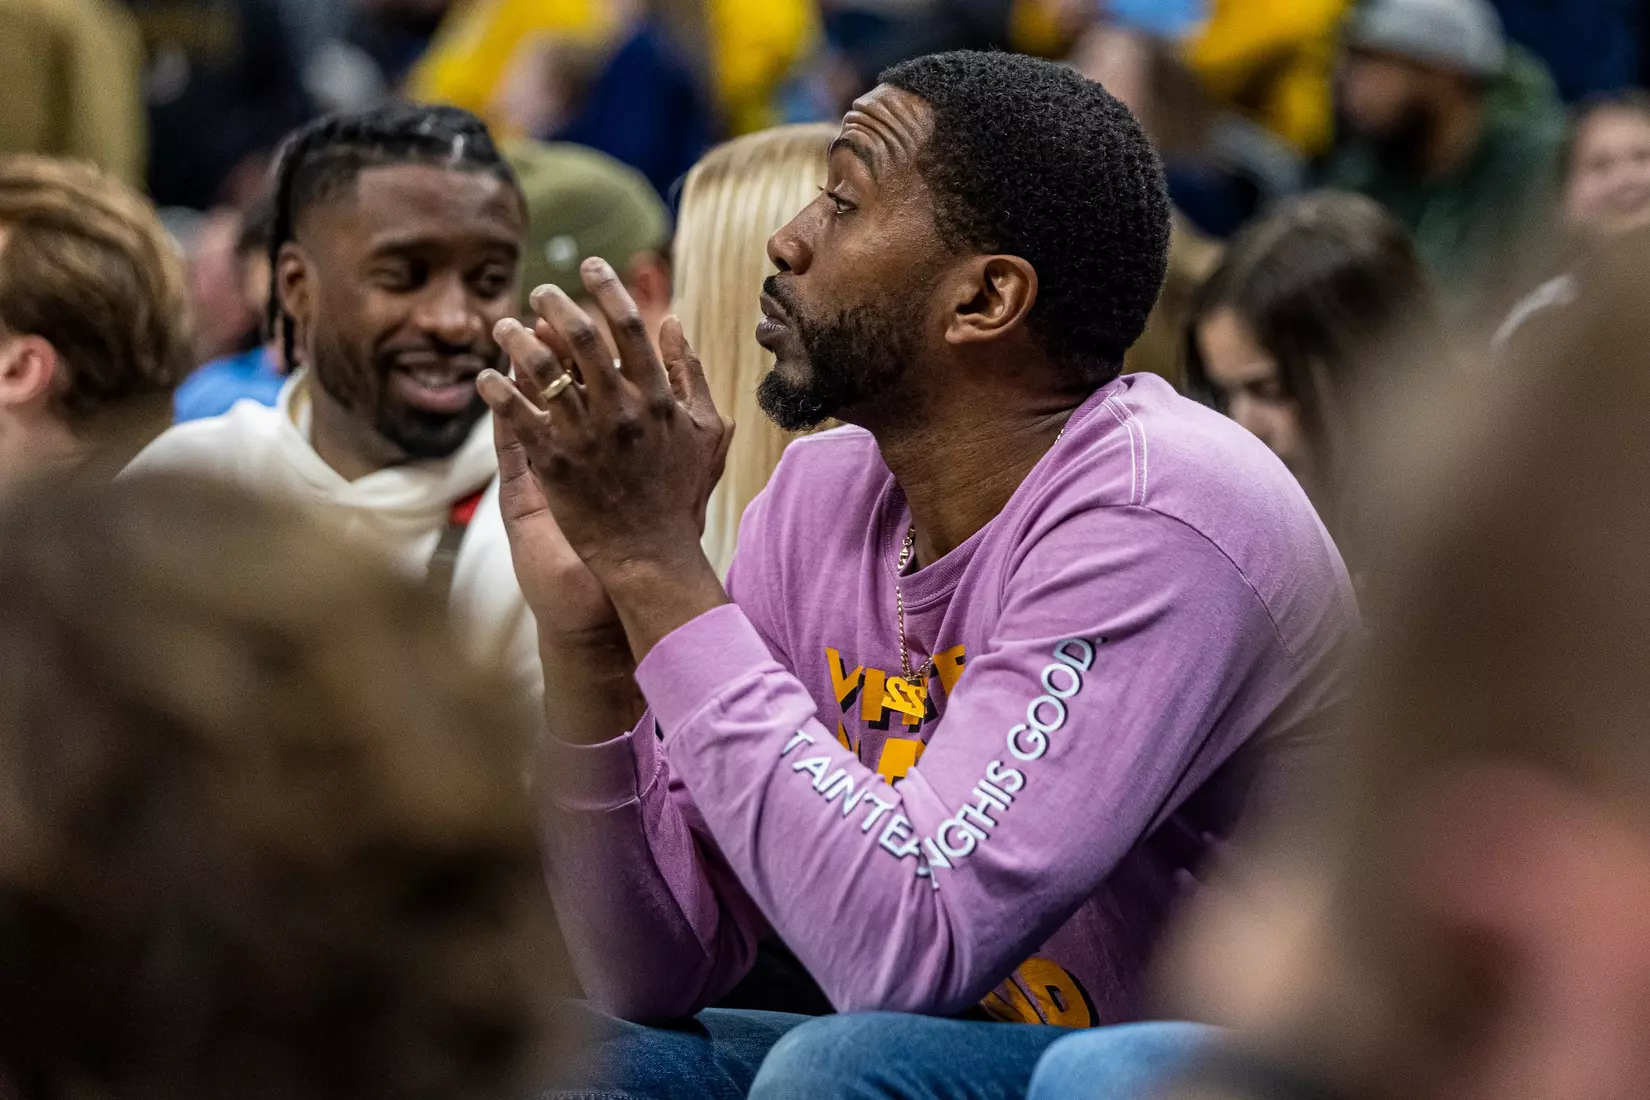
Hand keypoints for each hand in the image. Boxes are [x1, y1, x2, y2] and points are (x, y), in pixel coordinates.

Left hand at [479, 259, 732, 594]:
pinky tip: (486, 377)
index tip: (590, 264)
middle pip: (582, 340)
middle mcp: (621, 411)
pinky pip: (518, 418)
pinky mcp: (554, 465)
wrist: (651, 556)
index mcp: (657, 398)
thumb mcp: (704, 431)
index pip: (630, 327)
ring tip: (503, 327)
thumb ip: (691, 375)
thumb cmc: (680, 495)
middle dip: (557, 305)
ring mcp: (585, 438)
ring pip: (544, 373)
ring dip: (519, 342)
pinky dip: (499, 393)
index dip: (608, 288)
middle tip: (540, 291)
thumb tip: (674, 322)